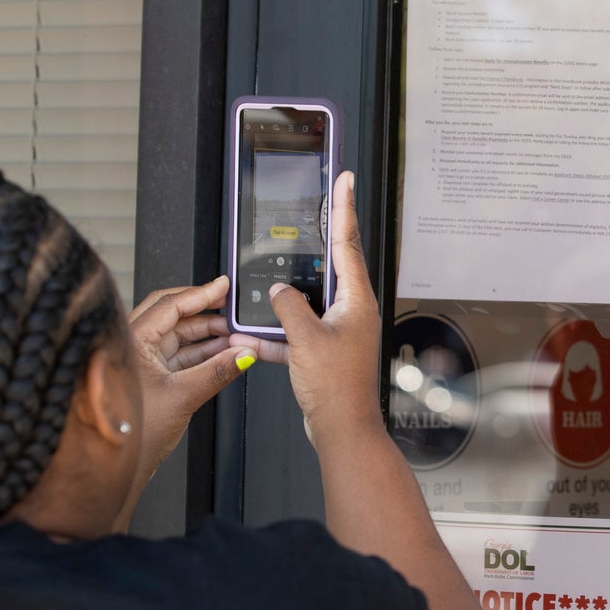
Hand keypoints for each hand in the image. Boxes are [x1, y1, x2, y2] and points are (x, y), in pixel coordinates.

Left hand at [128, 276, 254, 475]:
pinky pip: (179, 356)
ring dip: (207, 334)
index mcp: (131, 341)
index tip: (223, 286)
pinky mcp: (151, 378)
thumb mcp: (182, 397)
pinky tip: (223, 353)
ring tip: (235, 334)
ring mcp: (142, 362)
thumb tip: (243, 353)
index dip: (200, 293)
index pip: (169, 305)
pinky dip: (202, 353)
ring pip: (178, 336)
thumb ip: (217, 372)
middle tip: (231, 306)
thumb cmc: (132, 436)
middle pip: (173, 316)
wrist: (116, 469)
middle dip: (205, 311)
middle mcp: (133, 347)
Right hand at [255, 171, 383, 445]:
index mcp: (355, 300)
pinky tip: (253, 340)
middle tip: (310, 215)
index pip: (348, 242)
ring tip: (265, 294)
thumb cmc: (337, 388)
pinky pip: (298, 334)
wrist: (343, 431)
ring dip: (283, 304)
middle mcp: (352, 311)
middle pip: (329, 268)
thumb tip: (279, 292)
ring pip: (307, 303)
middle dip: (312, 248)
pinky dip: (277, 337)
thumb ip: (287, 307)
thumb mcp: (305, 338)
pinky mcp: (326, 352)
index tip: (345, 178)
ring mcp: (340, 332)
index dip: (343, 207)